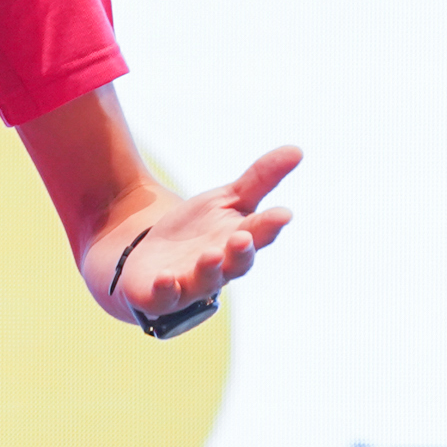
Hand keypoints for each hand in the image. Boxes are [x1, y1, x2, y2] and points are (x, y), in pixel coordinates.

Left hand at [107, 147, 298, 328]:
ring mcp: (190, 284)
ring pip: (204, 282)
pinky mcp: (159, 295)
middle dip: (241, 252)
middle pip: (236, 263)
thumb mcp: (226, 199)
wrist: (149, 256)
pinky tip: (166, 278)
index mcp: (239, 242)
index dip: (270, 225)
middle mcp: (220, 268)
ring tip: (211, 255)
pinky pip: (164, 297)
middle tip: (243, 237)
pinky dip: (166, 290)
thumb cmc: (197, 231)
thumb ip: (261, 178)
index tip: (283, 214)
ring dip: (208, 270)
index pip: (259, 234)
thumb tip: (298, 150)